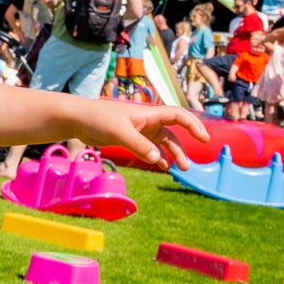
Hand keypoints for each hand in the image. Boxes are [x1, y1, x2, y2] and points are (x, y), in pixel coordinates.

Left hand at [76, 97, 205, 168]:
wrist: (79, 119)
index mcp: (149, 114)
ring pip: (162, 142)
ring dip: (171, 154)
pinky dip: (157, 156)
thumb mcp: (120, 133)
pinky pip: (150, 147)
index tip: (204, 139)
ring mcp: (140, 129)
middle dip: (182, 148)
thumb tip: (158, 160)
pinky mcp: (132, 137)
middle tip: (187, 166)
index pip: (178, 116)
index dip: (194, 125)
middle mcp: (148, 120)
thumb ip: (139, 146)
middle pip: (173, 132)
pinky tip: (161, 166)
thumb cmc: (99, 120)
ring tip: (177, 169)